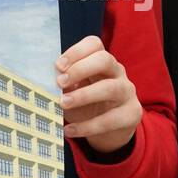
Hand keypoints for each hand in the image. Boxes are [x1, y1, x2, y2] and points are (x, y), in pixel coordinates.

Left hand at [55, 35, 140, 154]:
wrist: (110, 133)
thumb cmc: (87, 106)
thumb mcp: (74, 92)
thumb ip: (64, 86)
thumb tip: (45, 83)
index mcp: (102, 62)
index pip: (94, 45)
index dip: (76, 52)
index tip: (58, 66)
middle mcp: (117, 72)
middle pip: (105, 60)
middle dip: (80, 69)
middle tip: (60, 82)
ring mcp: (127, 92)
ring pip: (110, 88)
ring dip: (84, 95)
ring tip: (63, 104)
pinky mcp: (132, 113)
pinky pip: (110, 119)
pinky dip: (88, 126)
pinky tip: (70, 130)